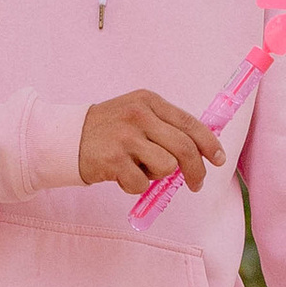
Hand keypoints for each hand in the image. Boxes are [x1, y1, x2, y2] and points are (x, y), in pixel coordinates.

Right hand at [78, 88, 226, 195]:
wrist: (66, 137)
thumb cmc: (108, 130)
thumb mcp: (136, 115)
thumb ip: (165, 128)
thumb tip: (201, 150)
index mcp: (149, 101)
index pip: (189, 123)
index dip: (209, 144)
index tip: (219, 159)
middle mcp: (139, 115)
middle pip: (184, 148)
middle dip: (196, 171)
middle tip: (196, 184)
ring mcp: (126, 137)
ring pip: (166, 167)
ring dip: (157, 175)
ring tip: (139, 168)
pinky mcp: (113, 160)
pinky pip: (142, 183)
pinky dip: (136, 185)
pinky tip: (122, 175)